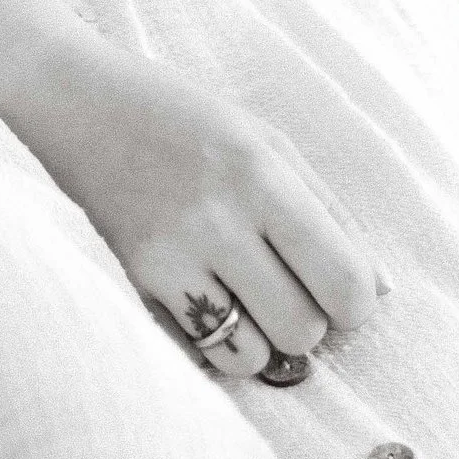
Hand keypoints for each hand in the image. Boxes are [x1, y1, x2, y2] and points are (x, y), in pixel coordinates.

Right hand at [0, 24, 382, 385]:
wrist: (78, 101)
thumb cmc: (185, 117)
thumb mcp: (267, 140)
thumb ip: (330, 212)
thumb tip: (380, 296)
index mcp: (261, 171)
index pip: (344, 281)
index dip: (355, 303)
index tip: (338, 290)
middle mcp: (219, 216)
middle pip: (303, 329)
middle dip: (308, 323)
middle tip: (288, 289)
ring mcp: (172, 252)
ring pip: (253, 357)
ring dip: (262, 340)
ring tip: (245, 298)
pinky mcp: (136, 279)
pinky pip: (202, 353)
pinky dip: (216, 342)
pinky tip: (208, 300)